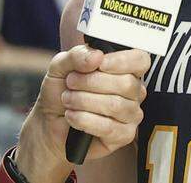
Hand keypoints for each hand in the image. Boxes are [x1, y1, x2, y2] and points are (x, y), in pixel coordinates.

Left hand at [15, 45, 149, 181]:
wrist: (50, 123)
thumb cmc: (60, 92)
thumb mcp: (60, 66)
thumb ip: (77, 55)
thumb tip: (97, 56)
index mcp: (123, 69)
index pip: (140, 60)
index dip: (122, 61)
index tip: (100, 63)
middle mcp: (132, 91)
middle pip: (126, 83)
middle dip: (91, 82)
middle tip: (71, 82)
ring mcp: (131, 114)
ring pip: (115, 105)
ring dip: (84, 101)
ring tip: (68, 100)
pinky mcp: (123, 135)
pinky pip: (109, 127)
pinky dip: (84, 120)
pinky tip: (72, 116)